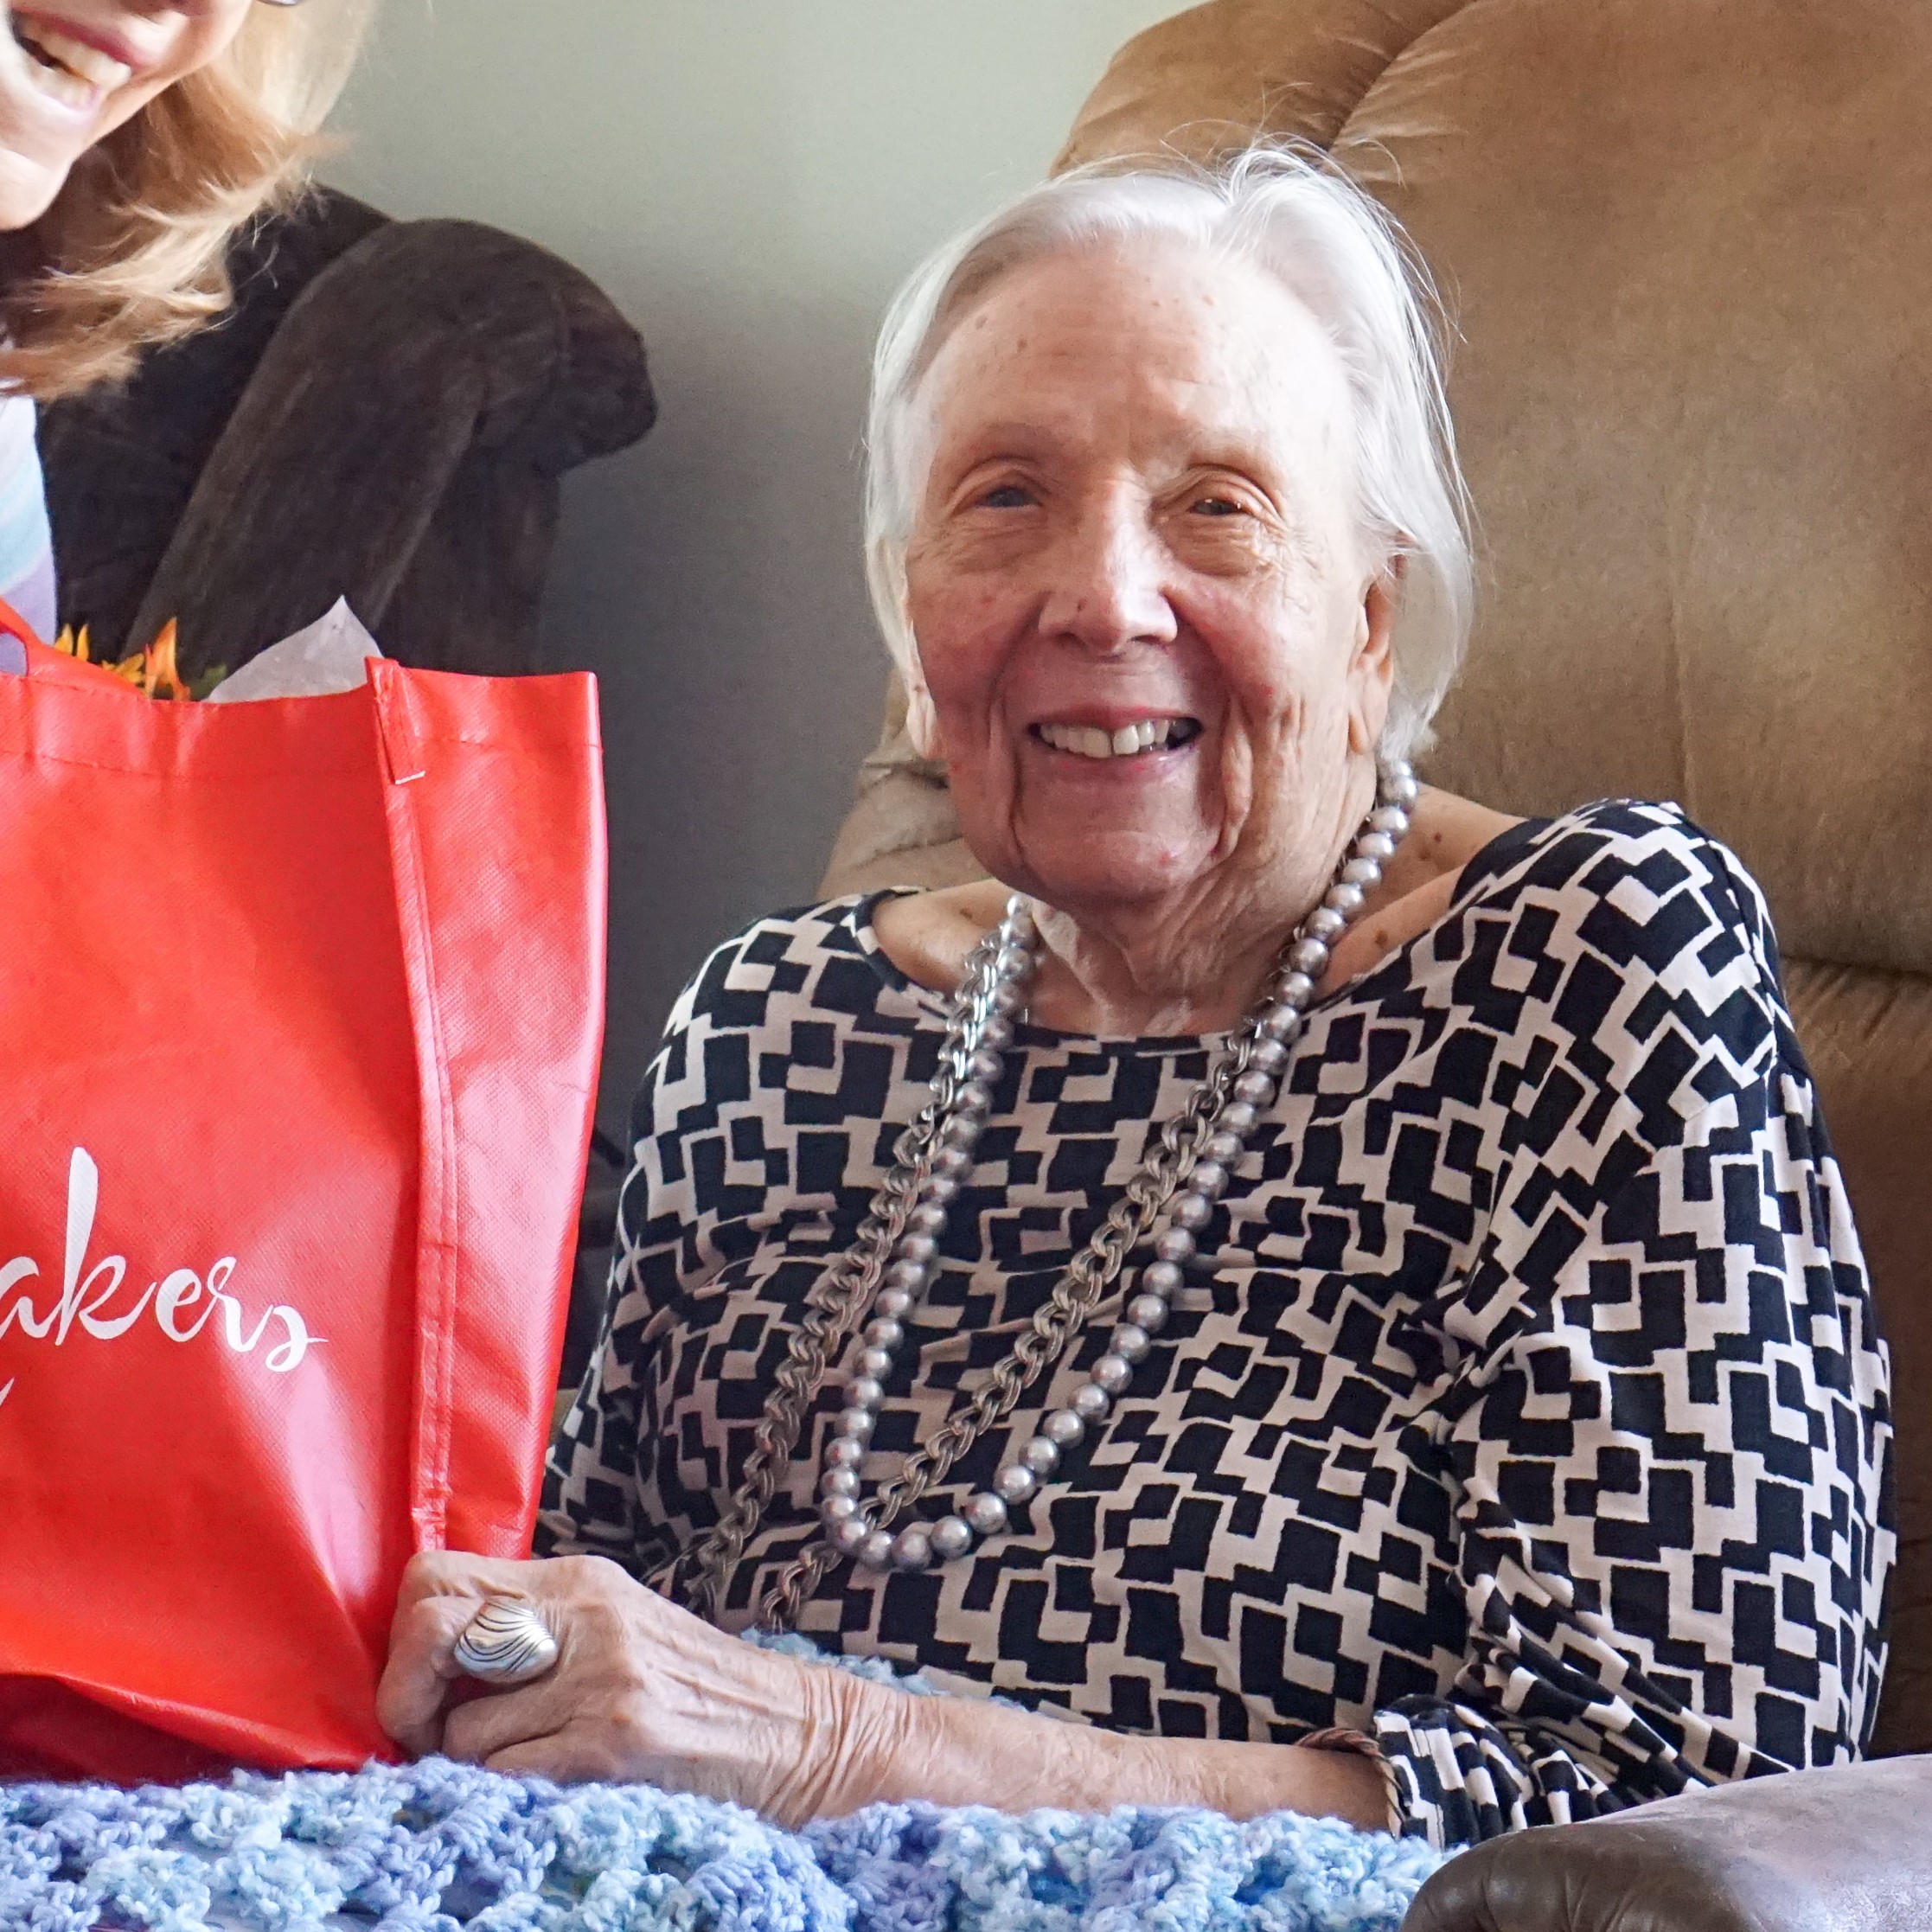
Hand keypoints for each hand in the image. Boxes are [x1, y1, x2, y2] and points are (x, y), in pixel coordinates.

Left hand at [376, 1551, 909, 1825]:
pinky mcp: (616, 1738)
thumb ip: (540, 1627)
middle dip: (410, 1694)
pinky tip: (554, 1782)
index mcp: (579, 1580)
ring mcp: (602, 1675)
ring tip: (523, 1762)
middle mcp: (586, 1614)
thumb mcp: (619, 1630)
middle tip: (433, 1733)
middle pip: (432, 1628)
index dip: (406, 1635)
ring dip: (472, 1763)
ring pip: (461, 1728)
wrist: (800, 1732)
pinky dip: (512, 1789)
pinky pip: (507, 1773)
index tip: (427, 1684)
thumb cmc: (699, 1691)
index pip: (437, 1574)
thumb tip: (433, 1655)